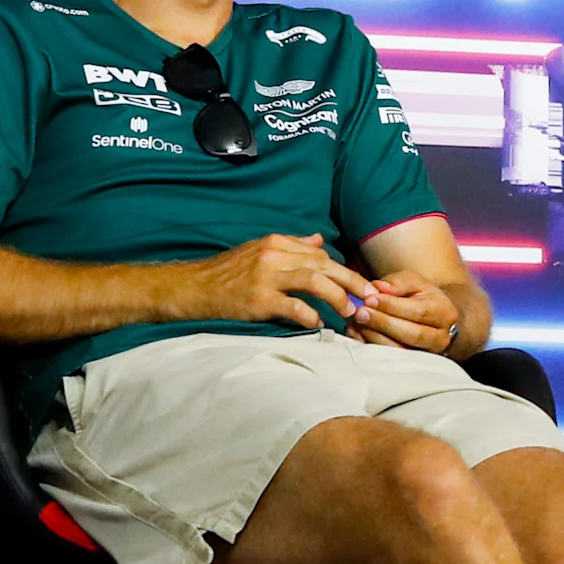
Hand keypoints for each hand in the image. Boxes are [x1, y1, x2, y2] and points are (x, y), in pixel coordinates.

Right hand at [179, 233, 376, 332]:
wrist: (192, 288)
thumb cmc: (227, 273)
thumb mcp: (259, 250)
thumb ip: (292, 245)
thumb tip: (320, 240)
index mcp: (277, 243)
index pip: (321, 255)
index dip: (345, 271)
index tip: (361, 286)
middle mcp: (274, 256)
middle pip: (324, 265)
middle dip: (352, 282)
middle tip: (370, 298)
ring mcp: (266, 277)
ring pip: (314, 281)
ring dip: (338, 297)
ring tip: (350, 312)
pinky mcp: (259, 299)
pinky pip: (293, 306)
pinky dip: (310, 315)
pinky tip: (319, 323)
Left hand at [348, 267, 461, 355]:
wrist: (428, 319)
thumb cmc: (419, 297)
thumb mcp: (413, 282)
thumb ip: (397, 282)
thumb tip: (379, 288)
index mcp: (445, 313)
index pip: (419, 312)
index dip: (392, 306)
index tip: (369, 298)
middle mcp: (440, 337)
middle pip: (412, 334)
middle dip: (383, 323)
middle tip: (360, 312)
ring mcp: (427, 354)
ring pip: (400, 350)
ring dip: (374, 336)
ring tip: (356, 322)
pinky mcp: (410, 365)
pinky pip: (389, 359)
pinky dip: (370, 346)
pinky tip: (357, 333)